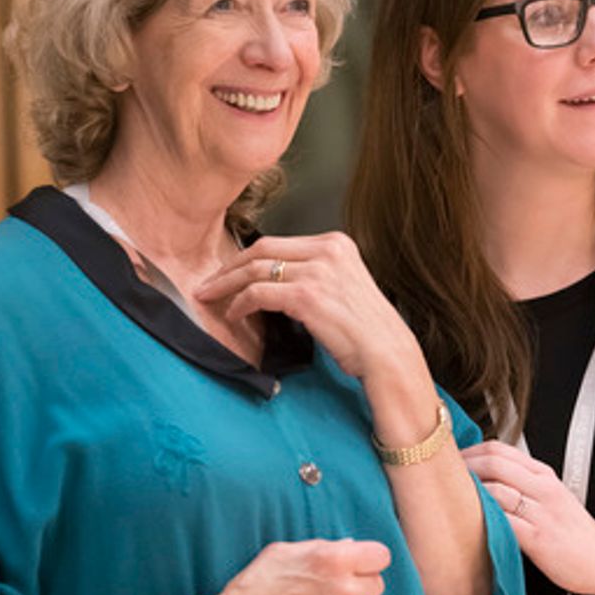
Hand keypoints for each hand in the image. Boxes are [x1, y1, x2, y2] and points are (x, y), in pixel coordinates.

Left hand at [195, 233, 421, 381]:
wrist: (386, 352)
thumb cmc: (366, 329)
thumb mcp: (344, 285)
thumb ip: (316, 274)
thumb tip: (277, 279)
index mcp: (337, 244)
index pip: (279, 242)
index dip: (247, 257)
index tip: (229, 272)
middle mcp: (327, 250)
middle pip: (262, 249)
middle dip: (229, 267)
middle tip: (209, 283)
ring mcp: (317, 271)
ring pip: (255, 269)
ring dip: (226, 285)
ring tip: (210, 297)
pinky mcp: (306, 295)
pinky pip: (258, 293)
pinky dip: (240, 303)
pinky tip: (234, 313)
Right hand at [214, 538, 389, 594]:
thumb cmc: (255, 588)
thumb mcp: (285, 552)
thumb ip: (323, 547)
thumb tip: (351, 547)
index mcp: (334, 560)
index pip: (381, 555)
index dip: (367, 560)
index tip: (358, 565)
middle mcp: (345, 590)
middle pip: (376, 584)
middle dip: (358, 585)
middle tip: (333, 591)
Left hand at [462, 441, 594, 594]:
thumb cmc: (572, 531)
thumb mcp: (550, 495)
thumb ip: (522, 482)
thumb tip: (482, 476)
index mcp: (543, 474)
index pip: (500, 449)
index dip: (470, 451)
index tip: (451, 460)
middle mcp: (542, 488)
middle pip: (495, 463)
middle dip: (464, 467)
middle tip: (440, 477)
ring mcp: (541, 512)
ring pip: (497, 489)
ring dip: (469, 492)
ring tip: (448, 499)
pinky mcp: (539, 538)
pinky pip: (505, 522)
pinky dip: (484, 519)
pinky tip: (468, 524)